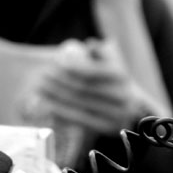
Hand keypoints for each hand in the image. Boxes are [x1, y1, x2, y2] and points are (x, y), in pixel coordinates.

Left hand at [33, 38, 151, 134]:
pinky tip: (48, 106)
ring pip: (78, 105)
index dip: (72, 67)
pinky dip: (62, 113)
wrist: (132, 108)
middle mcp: (121, 96)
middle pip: (82, 89)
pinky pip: (80, 120)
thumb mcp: (113, 63)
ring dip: (56, 98)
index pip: (90, 72)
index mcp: (120, 76)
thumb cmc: (114, 81)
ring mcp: (115, 114)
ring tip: (40, 90)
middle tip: (43, 76)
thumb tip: (90, 44)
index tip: (56, 62)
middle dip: (59, 82)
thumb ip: (101, 53)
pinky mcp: (106, 128)